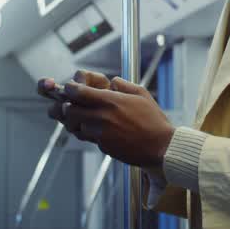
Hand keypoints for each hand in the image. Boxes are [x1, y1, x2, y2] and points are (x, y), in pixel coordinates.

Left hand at [45, 70, 175, 169]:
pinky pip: (88, 138)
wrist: (160, 147)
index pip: (77, 92)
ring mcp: (101, 133)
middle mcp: (102, 117)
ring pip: (76, 126)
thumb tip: (111, 81)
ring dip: (79, 121)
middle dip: (69, 106)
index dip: (70, 89)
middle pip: (69, 110)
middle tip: (76, 104)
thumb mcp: (141, 93)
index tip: (72, 88)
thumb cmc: (153, 120)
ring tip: (90, 118)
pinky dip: (90, 133)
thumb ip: (122, 84)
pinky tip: (102, 130)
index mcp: (110, 100)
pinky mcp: (103, 146)